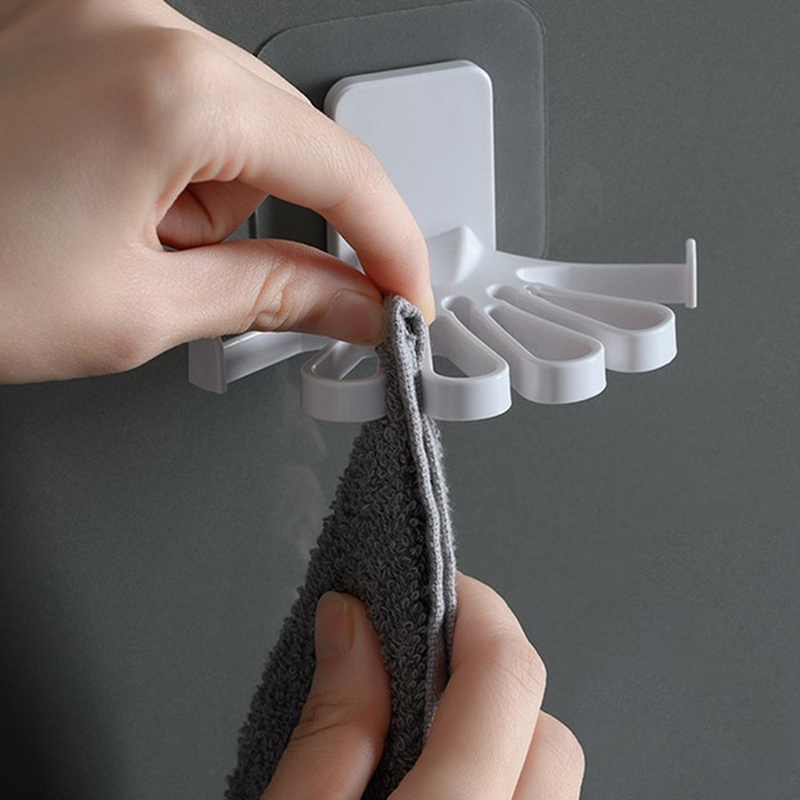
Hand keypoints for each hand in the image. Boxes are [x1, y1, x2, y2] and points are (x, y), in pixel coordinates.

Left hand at [0, 0, 434, 382]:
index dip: (390, 243)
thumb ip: (270, 296)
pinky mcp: (76, 38)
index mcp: (171, 86)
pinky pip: (179, 107)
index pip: (341, 168)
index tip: (406, 293)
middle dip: (297, 228)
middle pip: (291, 141)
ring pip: (235, 129)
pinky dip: (177, 175)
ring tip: (136, 253)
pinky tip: (119, 214)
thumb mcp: (138, 309)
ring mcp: (102, 21)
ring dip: (215, 207)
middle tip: (281, 297)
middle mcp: (140, 26)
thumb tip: (352, 304)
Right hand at [264, 572, 584, 798]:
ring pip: (551, 777)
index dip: (472, 610)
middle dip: (490, 675)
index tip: (430, 587)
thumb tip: (351, 621)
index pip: (506, 677)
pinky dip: (501, 780)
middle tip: (418, 657)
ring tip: (418, 729)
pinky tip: (436, 781)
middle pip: (550, 730)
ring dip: (500, 735)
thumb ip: (328, 730)